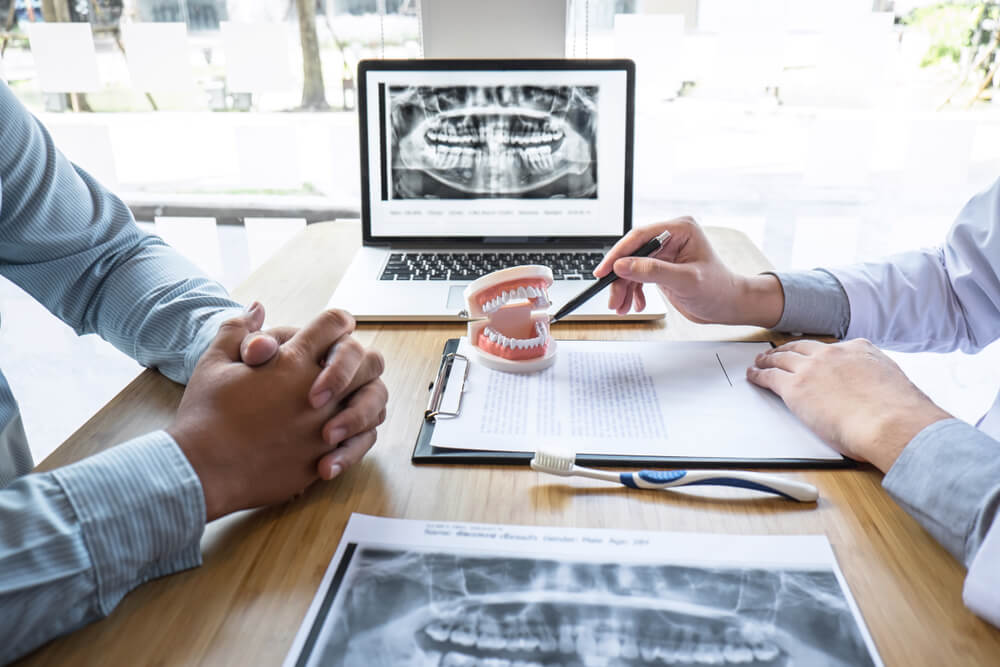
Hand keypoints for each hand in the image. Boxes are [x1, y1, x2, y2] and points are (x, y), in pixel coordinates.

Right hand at [168, 308, 386, 520]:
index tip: (333, 329)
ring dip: (365, 395)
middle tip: (346, 365)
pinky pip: (362, 440)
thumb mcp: (214, 363)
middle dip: (359, 358)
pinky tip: (343, 432)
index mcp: (292, 360)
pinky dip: (359, 433)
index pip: (334, 324)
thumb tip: (257, 307)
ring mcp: (326, 425)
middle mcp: (318, 390)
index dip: (337, 322)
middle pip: (366, 359)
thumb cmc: (204, 415)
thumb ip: (238, 330)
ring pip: (374, 400)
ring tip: (348, 399)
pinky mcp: (325, 456)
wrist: (201, 470)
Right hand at [593, 217, 783, 326]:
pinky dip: (633, 291)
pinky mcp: (661, 267)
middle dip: (620, 278)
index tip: (604, 271)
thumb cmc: (718, 289)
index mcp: (680, 229)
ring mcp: (665, 252)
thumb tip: (622, 266)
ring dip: (624, 288)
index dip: (618, 254)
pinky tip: (635, 304)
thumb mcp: (685, 281)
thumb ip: (653, 271)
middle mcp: (670, 237)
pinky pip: (638, 276)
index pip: (640, 236)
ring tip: (621, 307)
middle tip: (612, 297)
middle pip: (632, 253)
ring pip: (632, 267)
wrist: (728, 306)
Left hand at [747, 339, 951, 471]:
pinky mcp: (795, 387)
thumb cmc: (899, 415)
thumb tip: (877, 394)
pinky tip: (754, 375)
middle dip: (788, 350)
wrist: (891, 423)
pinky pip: (770, 377)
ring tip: (759, 362)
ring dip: (768, 359)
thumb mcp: (893, 384)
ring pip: (782, 359)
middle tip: (777, 353)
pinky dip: (758, 374)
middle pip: (802, 348)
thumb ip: (878, 382)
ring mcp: (812, 368)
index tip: (813, 356)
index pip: (832, 348)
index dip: (818, 353)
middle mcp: (833, 353)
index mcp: (860, 350)